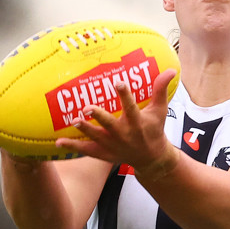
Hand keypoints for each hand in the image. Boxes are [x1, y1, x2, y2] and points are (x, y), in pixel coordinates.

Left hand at [54, 69, 177, 173]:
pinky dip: (73, 146)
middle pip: (109, 125)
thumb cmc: (153, 130)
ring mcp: (112, 146)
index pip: (131, 107)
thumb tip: (171, 70)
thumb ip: (160, 90)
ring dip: (85, 130)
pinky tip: (58, 141)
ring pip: (96, 138)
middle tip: (87, 107)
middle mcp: (124, 135)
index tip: (118, 82)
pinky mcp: (104, 153)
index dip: (125, 95)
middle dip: (99, 117)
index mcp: (137, 123)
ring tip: (74, 121)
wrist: (150, 158)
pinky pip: (86, 150)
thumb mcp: (159, 111)